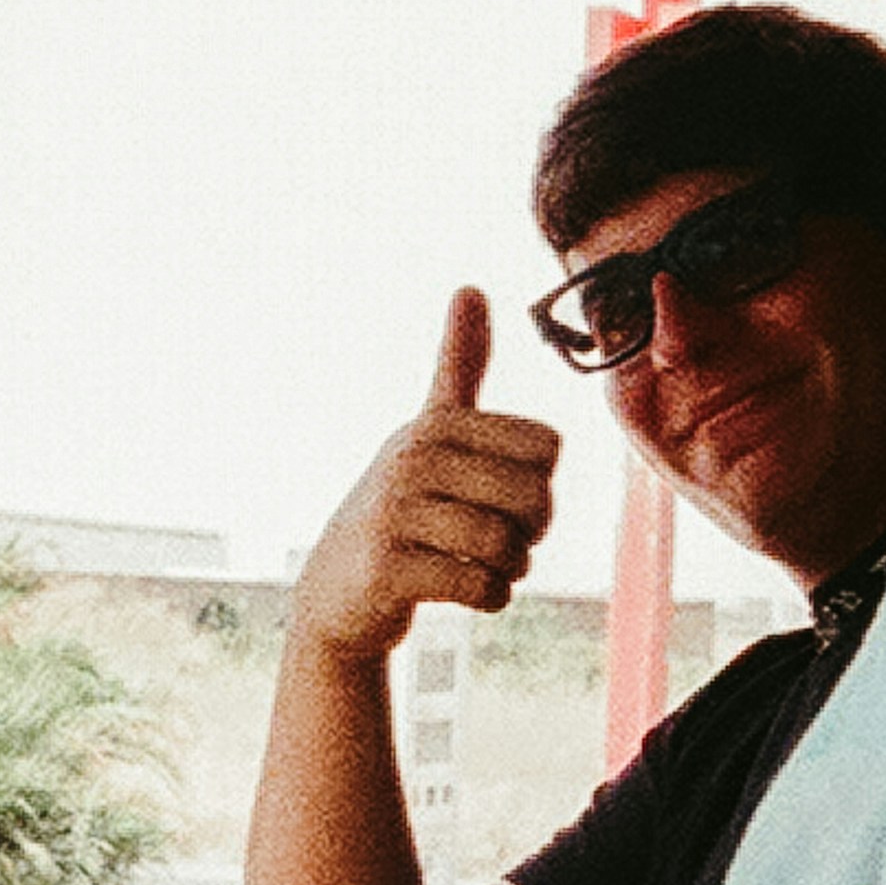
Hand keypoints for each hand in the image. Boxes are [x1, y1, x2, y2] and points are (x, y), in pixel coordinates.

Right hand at [287, 290, 561, 670]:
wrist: (339, 590)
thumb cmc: (404, 505)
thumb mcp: (429, 432)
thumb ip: (459, 365)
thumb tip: (470, 287)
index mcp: (436, 425)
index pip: (546, 447)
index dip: (542, 480)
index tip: (506, 496)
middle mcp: (413, 459)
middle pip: (533, 497)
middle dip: (532, 532)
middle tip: (506, 542)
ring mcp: (396, 513)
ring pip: (506, 545)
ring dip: (510, 568)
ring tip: (487, 568)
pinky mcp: (390, 569)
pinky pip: (481, 585)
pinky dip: (491, 598)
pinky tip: (471, 594)